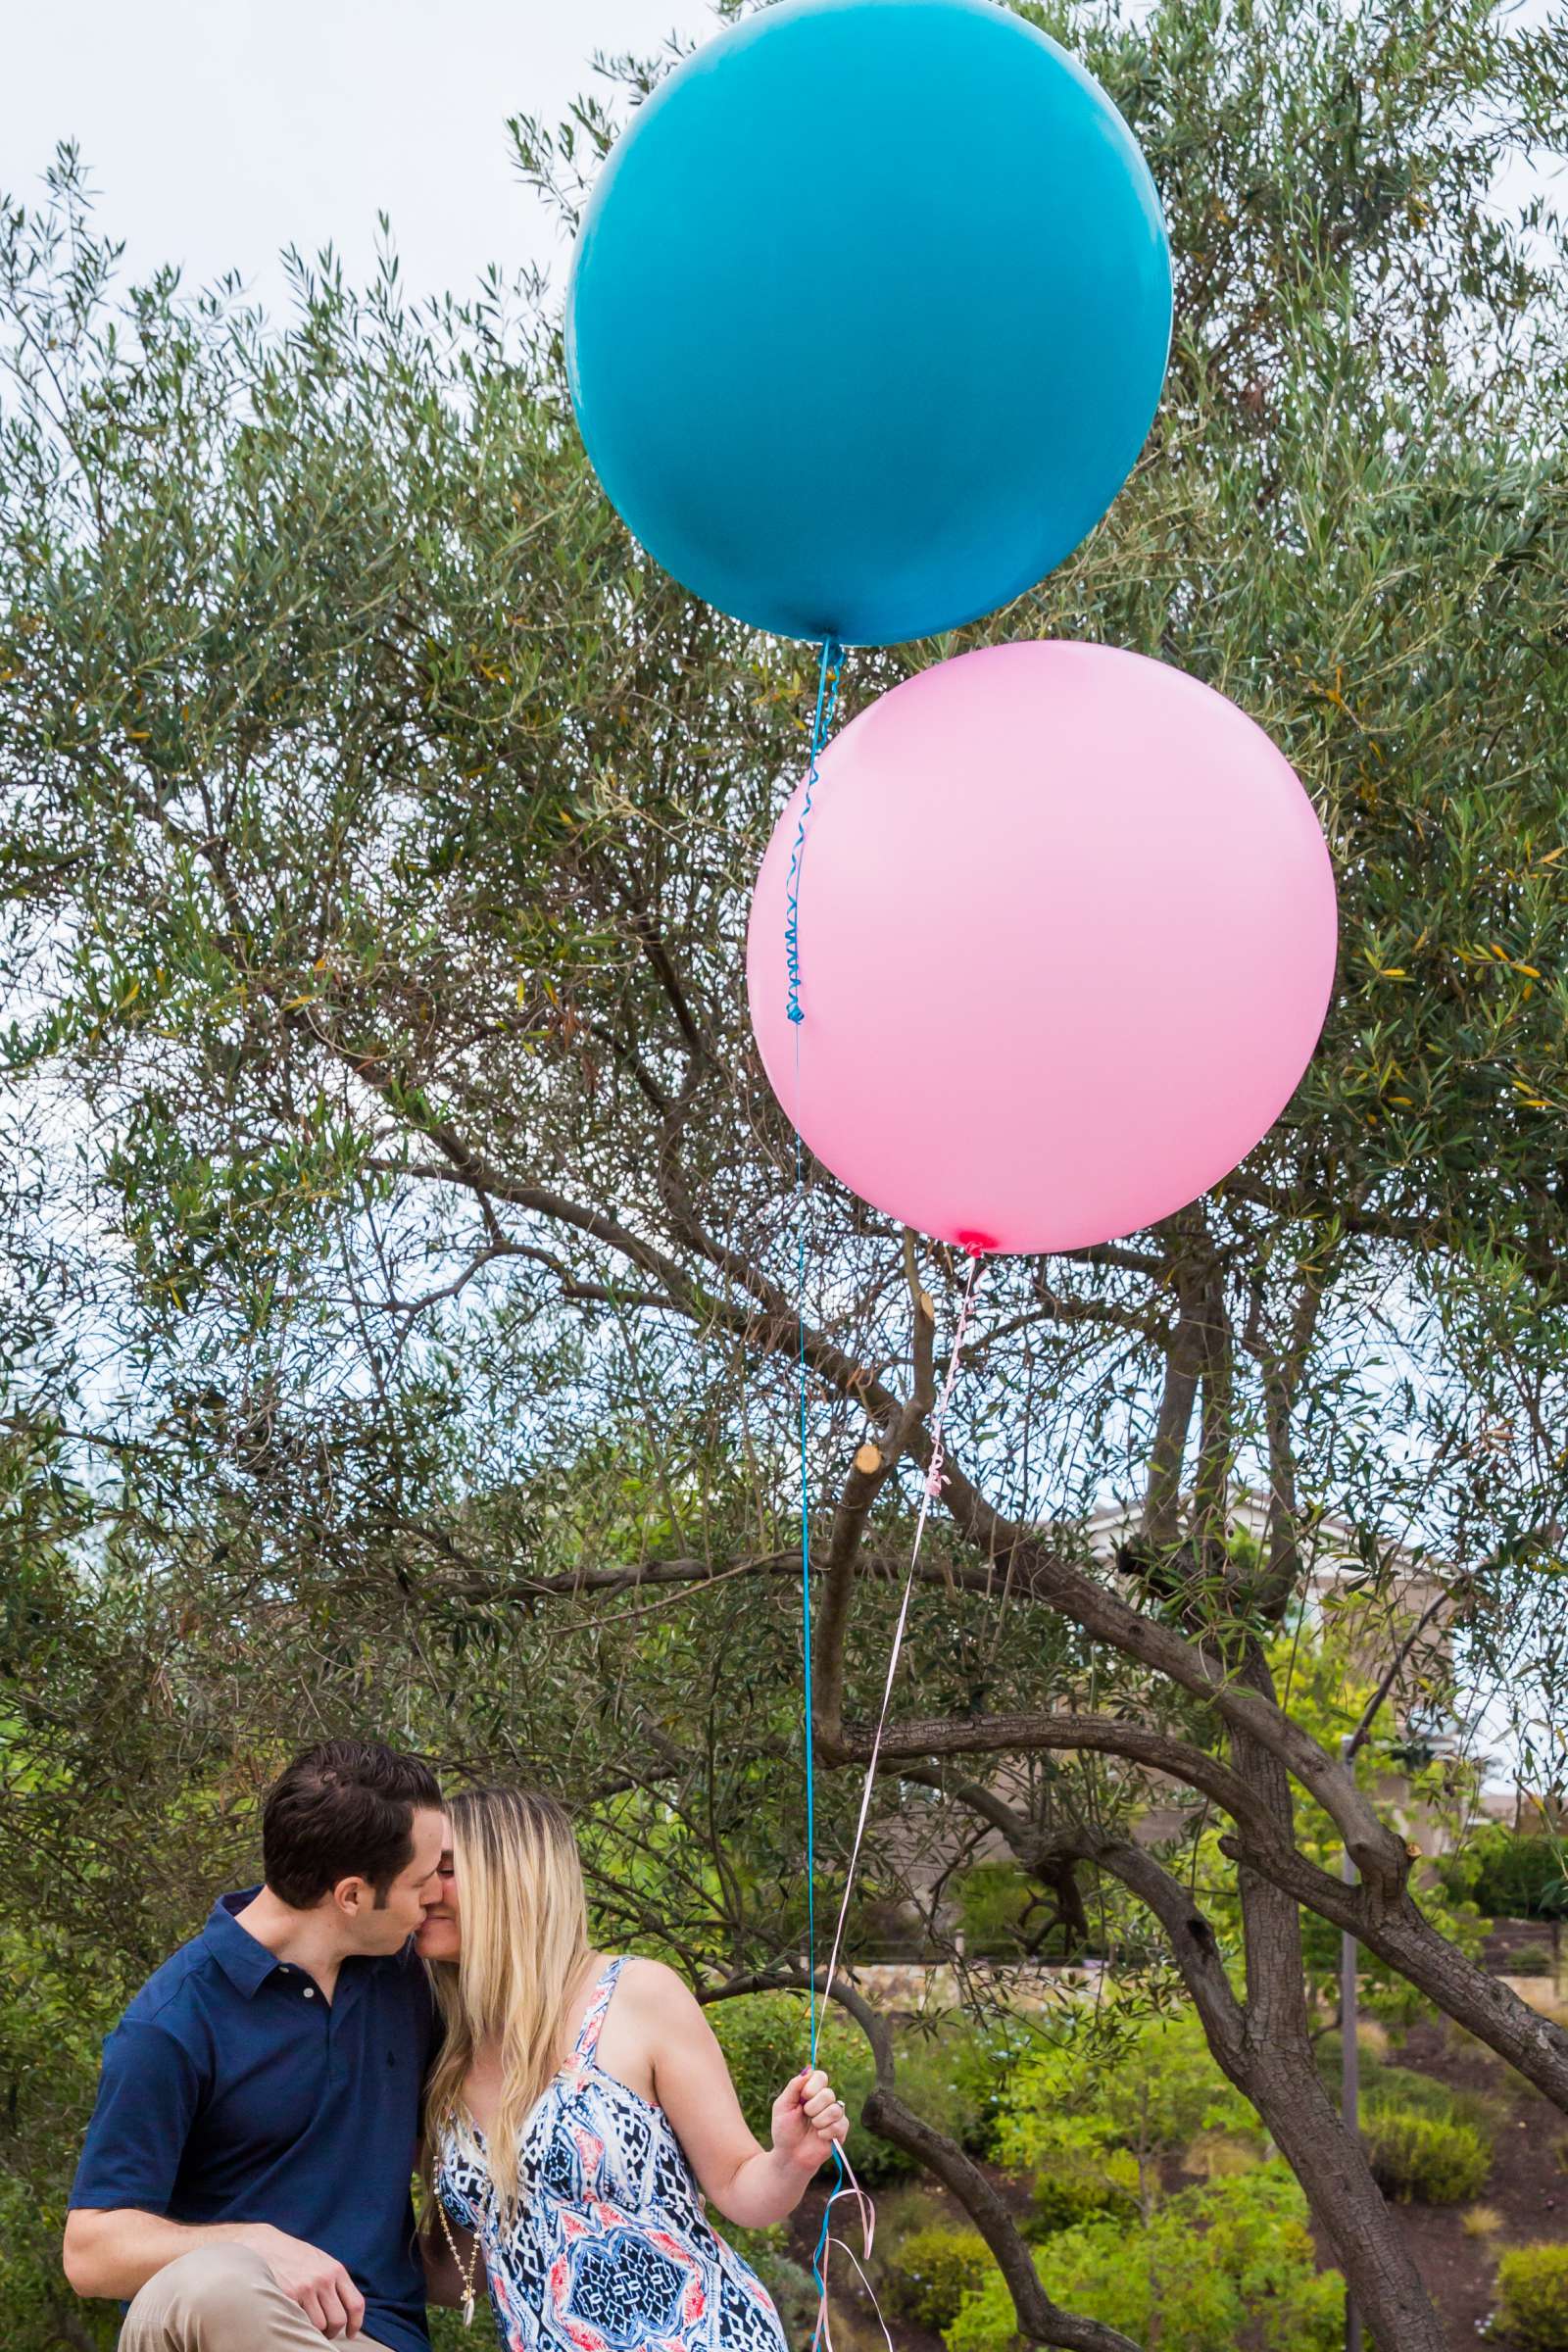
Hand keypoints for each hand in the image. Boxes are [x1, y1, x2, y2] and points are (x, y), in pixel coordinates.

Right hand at [243, 2223, 366, 2338]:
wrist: (264, 2243)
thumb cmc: (293, 2256)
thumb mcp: (319, 2261)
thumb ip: (332, 2281)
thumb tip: (344, 2309)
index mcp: (335, 2270)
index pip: (355, 2303)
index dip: (355, 2324)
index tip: (350, 2333)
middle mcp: (323, 2278)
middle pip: (338, 2320)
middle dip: (332, 2332)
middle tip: (324, 2333)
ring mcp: (306, 2287)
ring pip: (319, 2326)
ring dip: (313, 2331)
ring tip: (305, 2324)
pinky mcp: (288, 2295)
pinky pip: (300, 2321)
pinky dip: (297, 2324)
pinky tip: (292, 2317)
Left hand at [770, 2067, 848, 2174]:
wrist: (789, 2156)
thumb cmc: (784, 2131)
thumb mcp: (782, 2106)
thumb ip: (794, 2086)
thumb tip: (808, 2069)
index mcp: (811, 2092)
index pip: (821, 2077)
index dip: (813, 2085)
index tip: (804, 2096)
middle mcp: (824, 2101)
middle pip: (828, 2093)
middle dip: (813, 2107)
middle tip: (806, 2116)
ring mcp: (834, 2116)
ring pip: (835, 2109)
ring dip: (819, 2121)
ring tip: (812, 2128)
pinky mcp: (841, 2131)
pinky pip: (840, 2125)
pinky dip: (826, 2132)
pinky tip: (819, 2137)